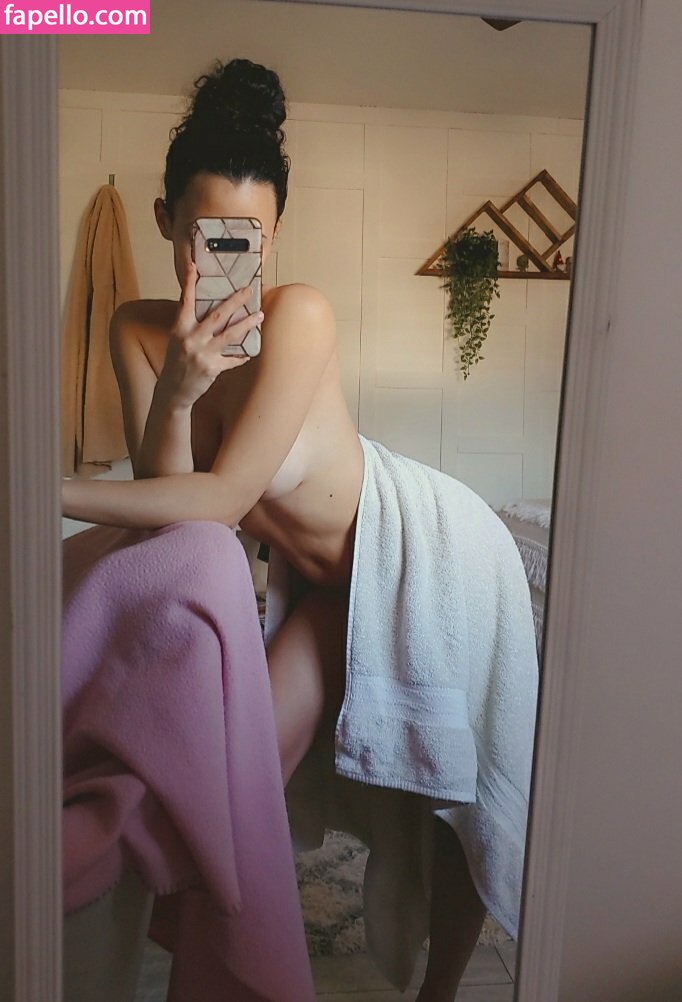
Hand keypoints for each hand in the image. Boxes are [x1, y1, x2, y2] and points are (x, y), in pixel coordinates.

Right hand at [159, 262, 263, 409]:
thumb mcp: (178, 339)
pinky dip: (243, 355)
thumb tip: (207, 307)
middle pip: (217, 315)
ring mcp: (202, 354)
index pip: (185, 301)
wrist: (172, 391)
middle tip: (248, 290)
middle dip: (235, 301)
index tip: (193, 266)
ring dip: (247, 323)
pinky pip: (233, 359)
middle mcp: (191, 339)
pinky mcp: (212, 369)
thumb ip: (190, 324)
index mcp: (180, 328)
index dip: (189, 283)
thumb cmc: (177, 362)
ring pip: (230, 335)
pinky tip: (251, 351)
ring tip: (260, 315)